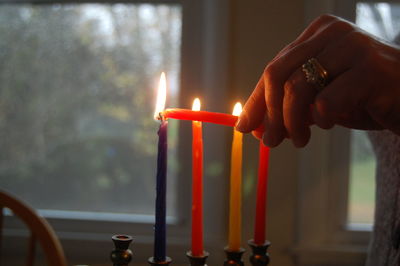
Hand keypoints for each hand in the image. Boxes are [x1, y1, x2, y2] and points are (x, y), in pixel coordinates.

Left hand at [235, 14, 399, 147]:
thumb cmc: (363, 97)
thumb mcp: (319, 100)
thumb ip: (288, 107)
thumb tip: (249, 126)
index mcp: (317, 34)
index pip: (274, 68)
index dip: (257, 101)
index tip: (245, 127)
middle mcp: (332, 34)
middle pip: (278, 74)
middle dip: (269, 114)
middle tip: (271, 142)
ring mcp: (353, 48)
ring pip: (298, 88)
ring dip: (292, 123)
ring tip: (300, 141)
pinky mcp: (372, 71)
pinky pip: (327, 102)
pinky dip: (322, 120)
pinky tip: (332, 123)